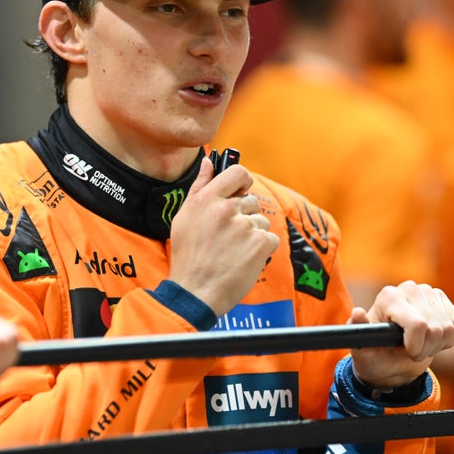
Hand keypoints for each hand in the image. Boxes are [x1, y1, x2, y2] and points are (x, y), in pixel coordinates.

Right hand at [167, 159, 279, 314]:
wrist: (195, 290)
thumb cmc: (187, 256)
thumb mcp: (184, 217)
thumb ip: (199, 187)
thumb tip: (209, 162)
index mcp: (207, 199)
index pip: (238, 173)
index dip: (242, 182)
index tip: (239, 192)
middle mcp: (226, 209)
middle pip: (250, 201)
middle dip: (243, 216)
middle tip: (227, 236)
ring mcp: (245, 226)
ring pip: (260, 221)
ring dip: (252, 234)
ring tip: (233, 250)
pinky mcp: (260, 243)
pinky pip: (270, 238)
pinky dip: (261, 250)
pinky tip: (244, 259)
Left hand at [349, 281, 453, 388]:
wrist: (391, 358)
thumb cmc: (375, 355)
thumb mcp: (362, 349)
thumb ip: (359, 331)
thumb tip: (357, 313)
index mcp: (388, 297)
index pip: (417, 324)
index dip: (416, 345)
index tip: (406, 352)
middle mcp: (408, 289)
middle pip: (434, 328)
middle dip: (425, 348)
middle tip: (411, 351)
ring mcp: (427, 292)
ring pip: (447, 327)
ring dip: (435, 345)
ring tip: (419, 345)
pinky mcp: (443, 300)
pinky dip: (447, 339)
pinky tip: (431, 339)